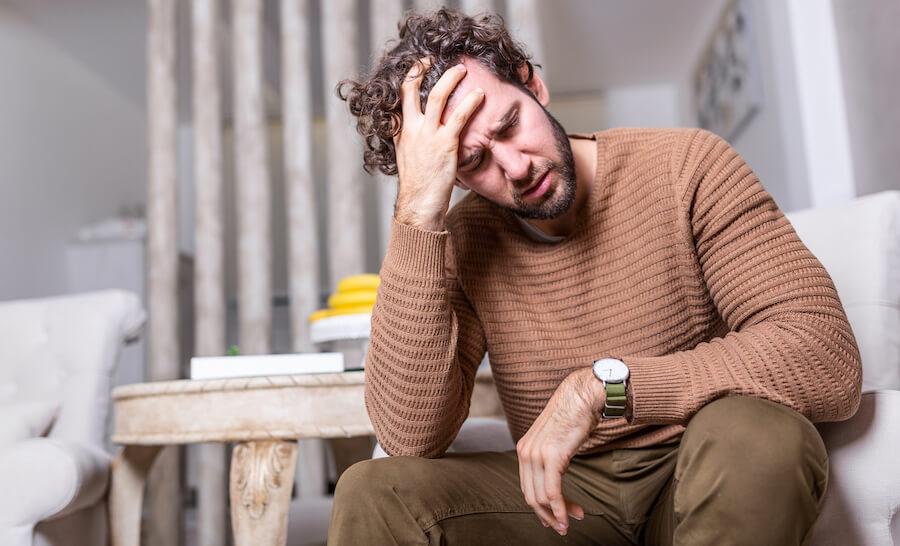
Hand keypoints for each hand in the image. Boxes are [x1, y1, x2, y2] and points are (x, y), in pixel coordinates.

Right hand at [393, 57, 484, 230]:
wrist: (418, 205)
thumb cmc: (418, 186)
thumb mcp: (407, 158)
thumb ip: (410, 141)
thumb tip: (418, 132)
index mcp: (400, 132)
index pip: (399, 97)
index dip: (409, 78)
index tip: (418, 65)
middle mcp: (411, 130)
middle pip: (412, 89)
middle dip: (423, 69)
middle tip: (434, 58)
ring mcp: (427, 136)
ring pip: (436, 97)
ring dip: (450, 79)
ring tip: (462, 70)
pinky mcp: (445, 145)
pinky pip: (459, 117)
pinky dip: (470, 103)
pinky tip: (479, 95)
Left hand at [516, 367, 605, 535]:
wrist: (582, 396)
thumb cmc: (574, 416)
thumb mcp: (555, 439)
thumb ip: (550, 457)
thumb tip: (555, 477)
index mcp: (524, 449)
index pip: (527, 487)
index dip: (540, 507)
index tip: (555, 517)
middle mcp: (525, 452)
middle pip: (531, 496)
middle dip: (548, 515)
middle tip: (563, 527)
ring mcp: (536, 455)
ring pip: (541, 497)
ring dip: (557, 514)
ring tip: (571, 522)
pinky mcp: (552, 457)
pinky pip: (553, 492)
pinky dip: (560, 508)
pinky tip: (569, 516)